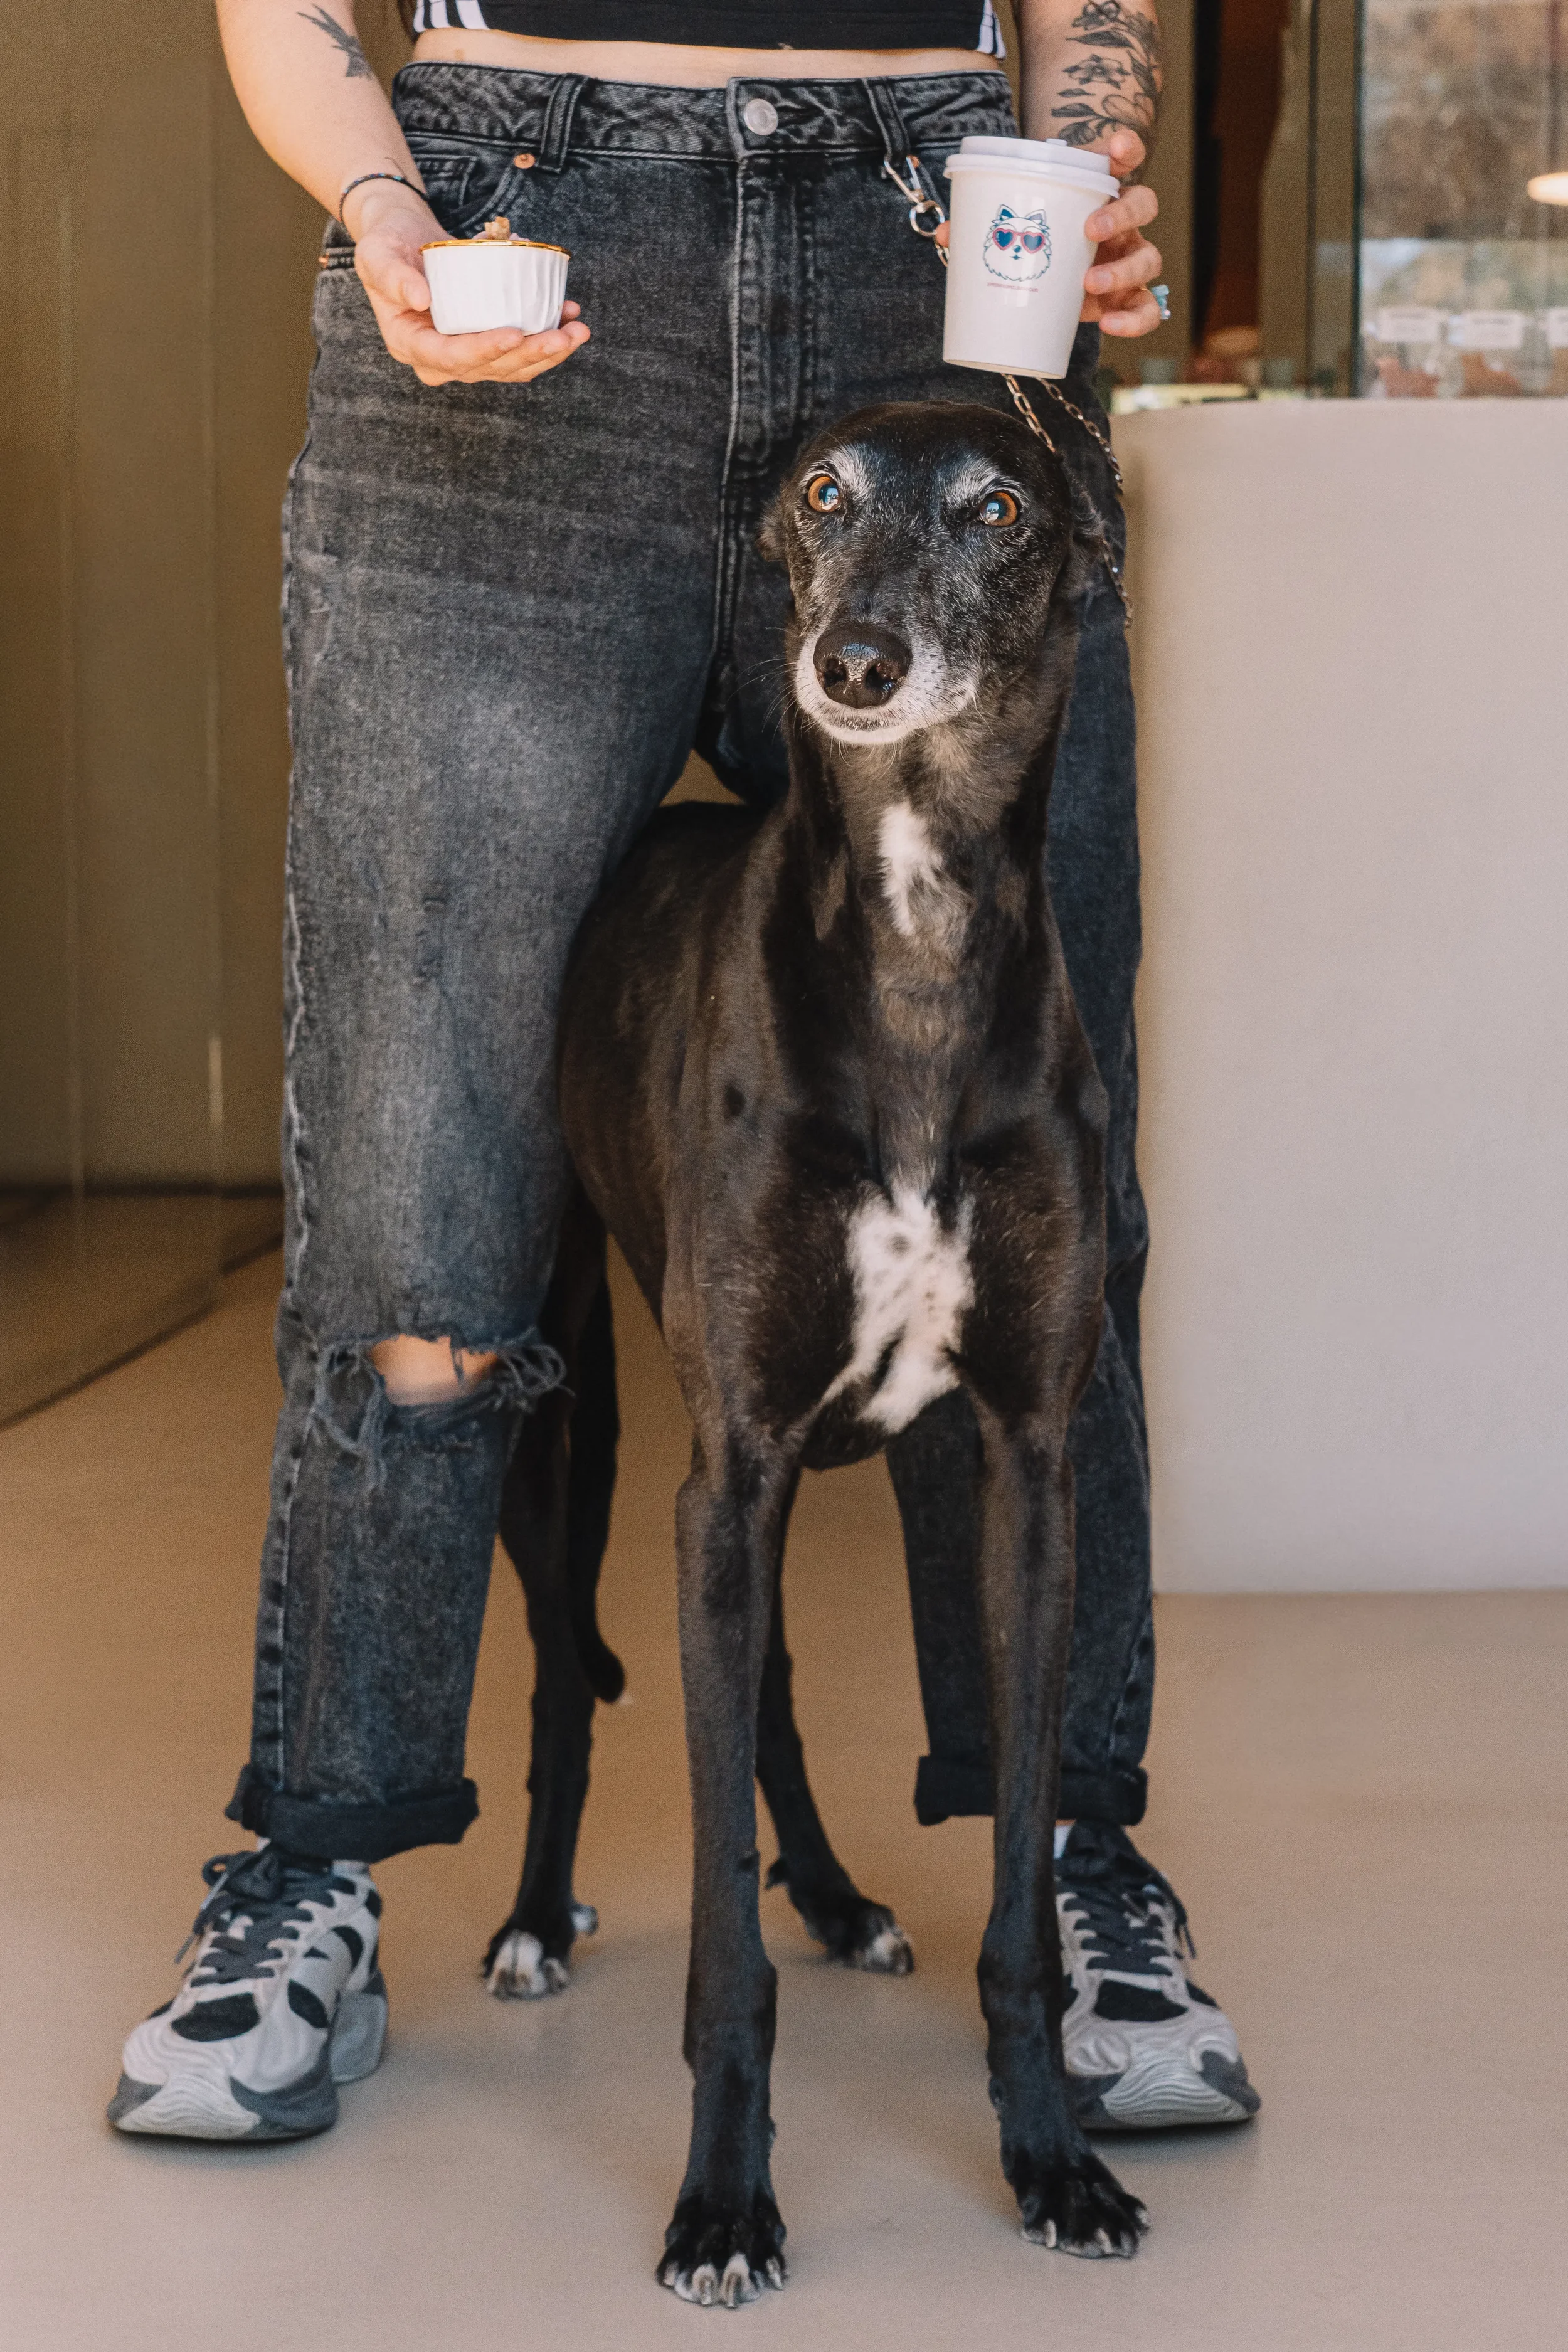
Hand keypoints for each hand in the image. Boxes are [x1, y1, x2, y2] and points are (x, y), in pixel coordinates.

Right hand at [346, 180, 589, 387]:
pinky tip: (568, 316)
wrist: (403, 239)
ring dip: (548, 352)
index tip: (515, 333)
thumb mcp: (376, 254)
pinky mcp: (485, 341)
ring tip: (578, 330)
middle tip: (564, 336)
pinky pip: (519, 349)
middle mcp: (440, 359)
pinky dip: (546, 336)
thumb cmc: (386, 243)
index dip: (484, 350)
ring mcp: (465, 354)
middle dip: (531, 355)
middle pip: (490, 368)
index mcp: (411, 344)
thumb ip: (392, 276)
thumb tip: (421, 299)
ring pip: (511, 365)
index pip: (451, 357)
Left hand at [930, 127, 1161, 339]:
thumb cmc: (1040, 246)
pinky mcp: (1127, 299)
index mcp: (1098, 195)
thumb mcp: (1020, 231)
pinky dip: (1135, 320)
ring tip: (1089, 282)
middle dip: (1121, 214)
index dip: (1125, 149)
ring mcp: (1129, 261)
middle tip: (1090, 229)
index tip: (1114, 149)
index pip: (1123, 159)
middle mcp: (1122, 224)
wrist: (1053, 286)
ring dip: (1123, 270)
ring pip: (1148, 257)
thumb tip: (947, 234)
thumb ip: (988, 228)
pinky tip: (1112, 326)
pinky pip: (1146, 309)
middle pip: (1143, 204)